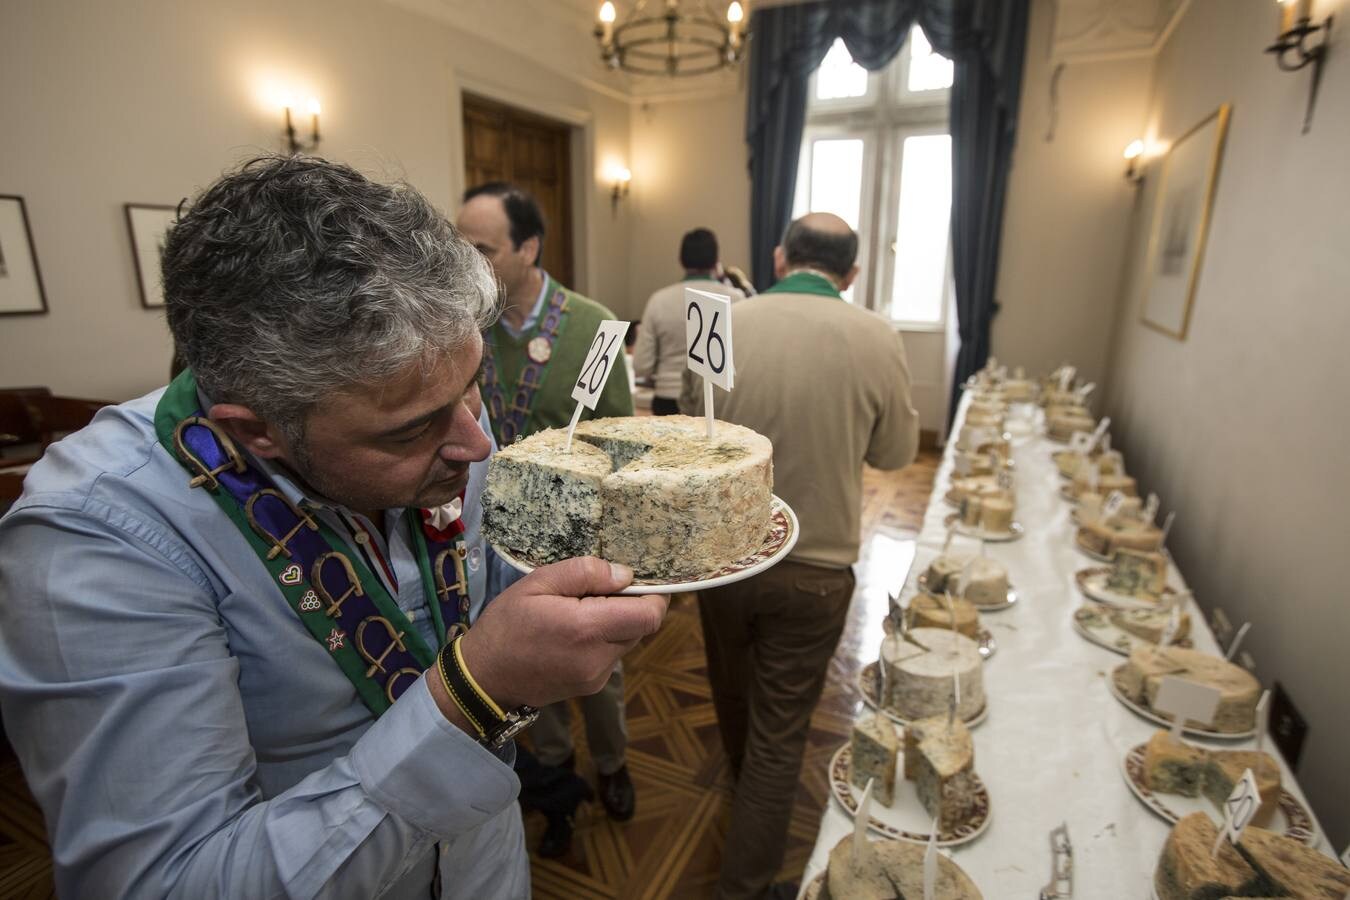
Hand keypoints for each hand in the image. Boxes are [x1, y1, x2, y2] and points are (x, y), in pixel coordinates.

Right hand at [452, 557, 666, 710]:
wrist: (483, 679)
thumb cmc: (505, 625)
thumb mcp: (537, 583)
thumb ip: (584, 573)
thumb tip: (625, 574)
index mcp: (587, 629)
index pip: (650, 615)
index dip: (654, 594)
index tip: (640, 578)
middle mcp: (599, 658)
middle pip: (641, 626)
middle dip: (629, 605)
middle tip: (599, 589)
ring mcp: (597, 677)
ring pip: (627, 640)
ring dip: (615, 622)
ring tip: (579, 610)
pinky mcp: (591, 686)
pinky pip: (612, 655)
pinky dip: (603, 639)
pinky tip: (573, 632)